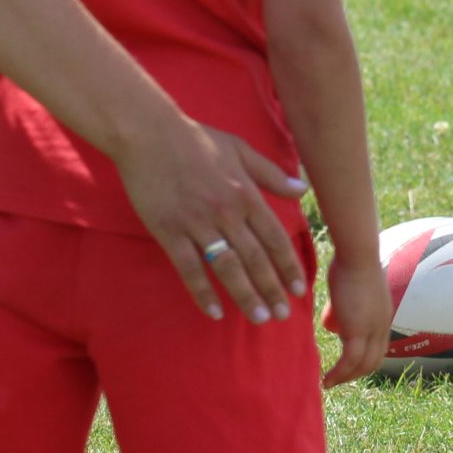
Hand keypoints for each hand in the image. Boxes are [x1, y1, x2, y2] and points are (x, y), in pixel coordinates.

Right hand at [114, 123, 309, 323]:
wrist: (149, 133)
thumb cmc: (197, 140)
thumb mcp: (240, 150)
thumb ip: (271, 174)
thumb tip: (302, 189)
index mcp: (245, 193)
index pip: (274, 237)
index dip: (288, 265)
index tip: (299, 289)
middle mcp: (226, 212)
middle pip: (255, 258)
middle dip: (272, 289)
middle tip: (283, 315)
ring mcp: (197, 223)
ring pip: (228, 267)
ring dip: (245, 295)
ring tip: (259, 318)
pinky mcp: (169, 231)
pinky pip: (189, 268)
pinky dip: (202, 292)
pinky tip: (214, 312)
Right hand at [319, 245, 390, 387]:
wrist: (357, 254)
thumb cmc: (351, 261)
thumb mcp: (353, 286)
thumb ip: (348, 299)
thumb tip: (336, 306)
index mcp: (383, 316)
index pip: (377, 347)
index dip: (364, 360)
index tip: (347, 366)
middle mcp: (382, 326)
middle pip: (373, 361)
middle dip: (355, 374)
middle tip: (336, 380)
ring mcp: (371, 329)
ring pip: (361, 365)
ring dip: (345, 378)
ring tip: (328, 383)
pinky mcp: (357, 331)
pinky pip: (348, 361)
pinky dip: (338, 374)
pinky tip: (325, 379)